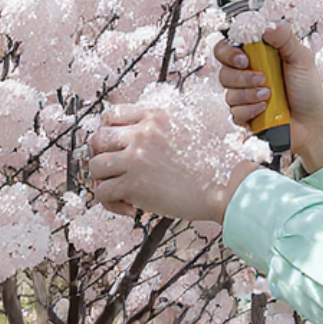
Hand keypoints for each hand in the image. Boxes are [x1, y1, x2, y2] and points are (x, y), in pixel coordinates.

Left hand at [88, 105, 256, 222]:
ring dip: (104, 181)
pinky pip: (102, 193)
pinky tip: (129, 208)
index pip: (112, 114)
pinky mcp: (133, 185)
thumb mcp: (192, 127)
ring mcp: (135, 158)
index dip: (108, 131)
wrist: (227, 186)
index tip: (115, 146)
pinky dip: (110, 204)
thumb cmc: (216, 162)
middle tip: (114, 171)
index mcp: (155, 116)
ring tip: (120, 192)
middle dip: (101, 156)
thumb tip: (148, 137)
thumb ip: (167, 126)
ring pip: (95, 166)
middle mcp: (141, 133)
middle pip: (98, 139)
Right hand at [214, 22, 322, 171]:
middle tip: (263, 79)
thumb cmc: (308, 88)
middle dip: (241, 77)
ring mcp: (244, 97)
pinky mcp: (245, 117)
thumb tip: (267, 25)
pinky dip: (250, 111)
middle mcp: (246, 76)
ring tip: (269, 95)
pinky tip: (265, 109)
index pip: (226, 48)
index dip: (227, 52)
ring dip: (249, 94)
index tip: (244, 59)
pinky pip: (234, 113)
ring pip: (229, 94)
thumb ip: (285, 38)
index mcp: (256, 57)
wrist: (313, 122)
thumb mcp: (301, 58)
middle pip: (223, 72)